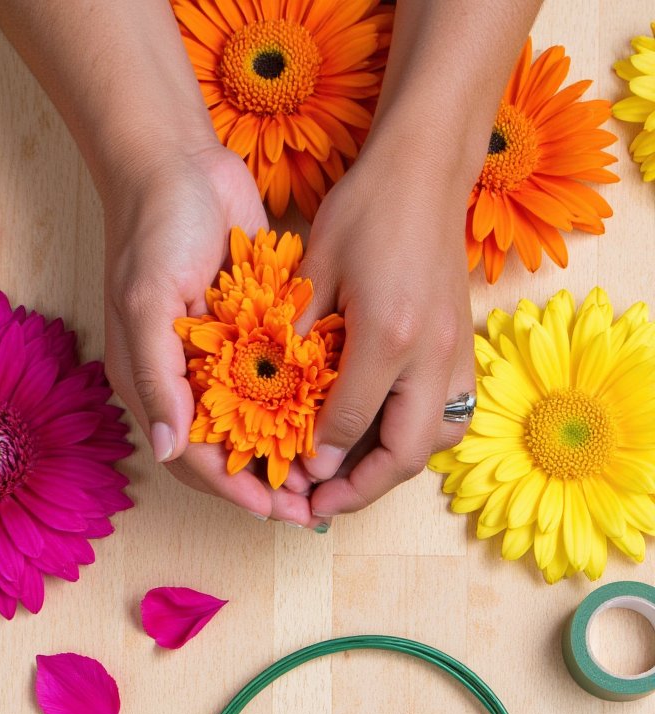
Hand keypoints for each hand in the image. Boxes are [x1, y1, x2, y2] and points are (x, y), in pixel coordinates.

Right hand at [102, 142, 316, 525]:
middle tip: (312, 505)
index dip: (236, 488)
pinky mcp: (250, 334)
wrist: (179, 163)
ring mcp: (220, 360)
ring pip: (254, 426)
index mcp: (153, 384)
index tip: (278, 509)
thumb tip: (167, 449)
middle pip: (227, 452)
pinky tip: (330, 422)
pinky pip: (274, 385)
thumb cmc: (153, 230)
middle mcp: (185, 381)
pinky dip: (297, 408)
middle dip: (267, 481)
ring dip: (287, 452)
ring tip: (326, 476)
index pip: (196, 459)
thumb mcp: (148, 303)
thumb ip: (158, 378)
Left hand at [293, 142, 475, 519]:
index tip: (292, 476)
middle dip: (362, 490)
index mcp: (388, 334)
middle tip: (321, 505)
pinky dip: (417, 438)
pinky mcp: (466, 347)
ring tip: (352, 477)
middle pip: (405, 453)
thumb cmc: (364, 210)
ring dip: (394, 467)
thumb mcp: (316, 273)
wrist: (426, 169)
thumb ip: (302, 345)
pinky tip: (384, 437)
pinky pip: (450, 416)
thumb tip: (285, 406)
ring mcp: (458, 353)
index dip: (318, 459)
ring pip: (436, 442)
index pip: (350, 422)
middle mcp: (433, 354)